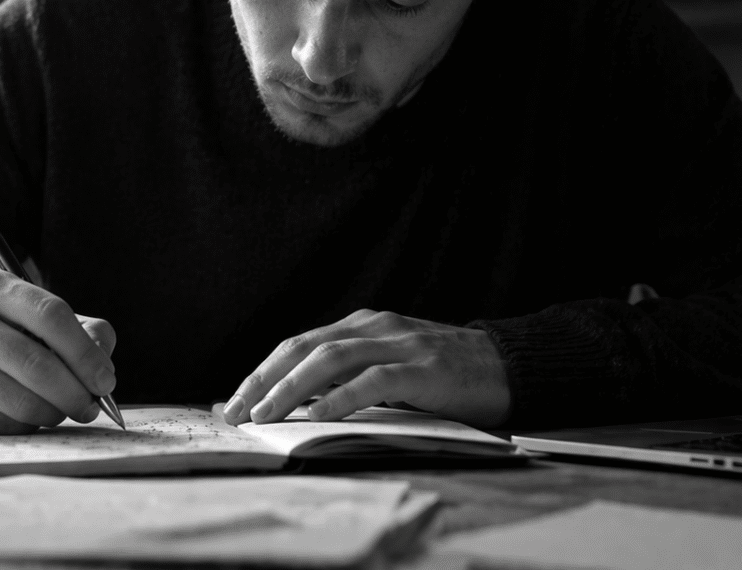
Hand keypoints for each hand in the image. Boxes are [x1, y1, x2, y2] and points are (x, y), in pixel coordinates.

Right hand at [0, 267, 116, 433]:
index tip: (105, 379)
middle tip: (92, 406)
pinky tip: (29, 416)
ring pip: (21, 400)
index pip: (50, 314)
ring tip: (64, 410)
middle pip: (36, 363)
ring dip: (54, 413)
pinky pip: (2, 424)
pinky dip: (27, 426)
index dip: (85, 352)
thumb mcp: (32, 315)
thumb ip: (82, 329)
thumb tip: (102, 362)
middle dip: (75, 391)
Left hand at [220, 309, 509, 427]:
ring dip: (291, 389)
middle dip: (263, 380)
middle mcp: (374, 328)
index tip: (233, 401)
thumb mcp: (389, 366)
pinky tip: (317, 415)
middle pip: (303, 348)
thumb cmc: (444, 373)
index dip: (261, 372)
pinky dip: (340, 398)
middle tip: (236, 412)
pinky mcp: (423, 369)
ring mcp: (399, 345)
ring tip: (265, 415)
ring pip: (330, 360)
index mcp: (361, 326)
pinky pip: (373, 381)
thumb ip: (349, 377)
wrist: (508, 364)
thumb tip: (296, 404)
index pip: (297, 345)